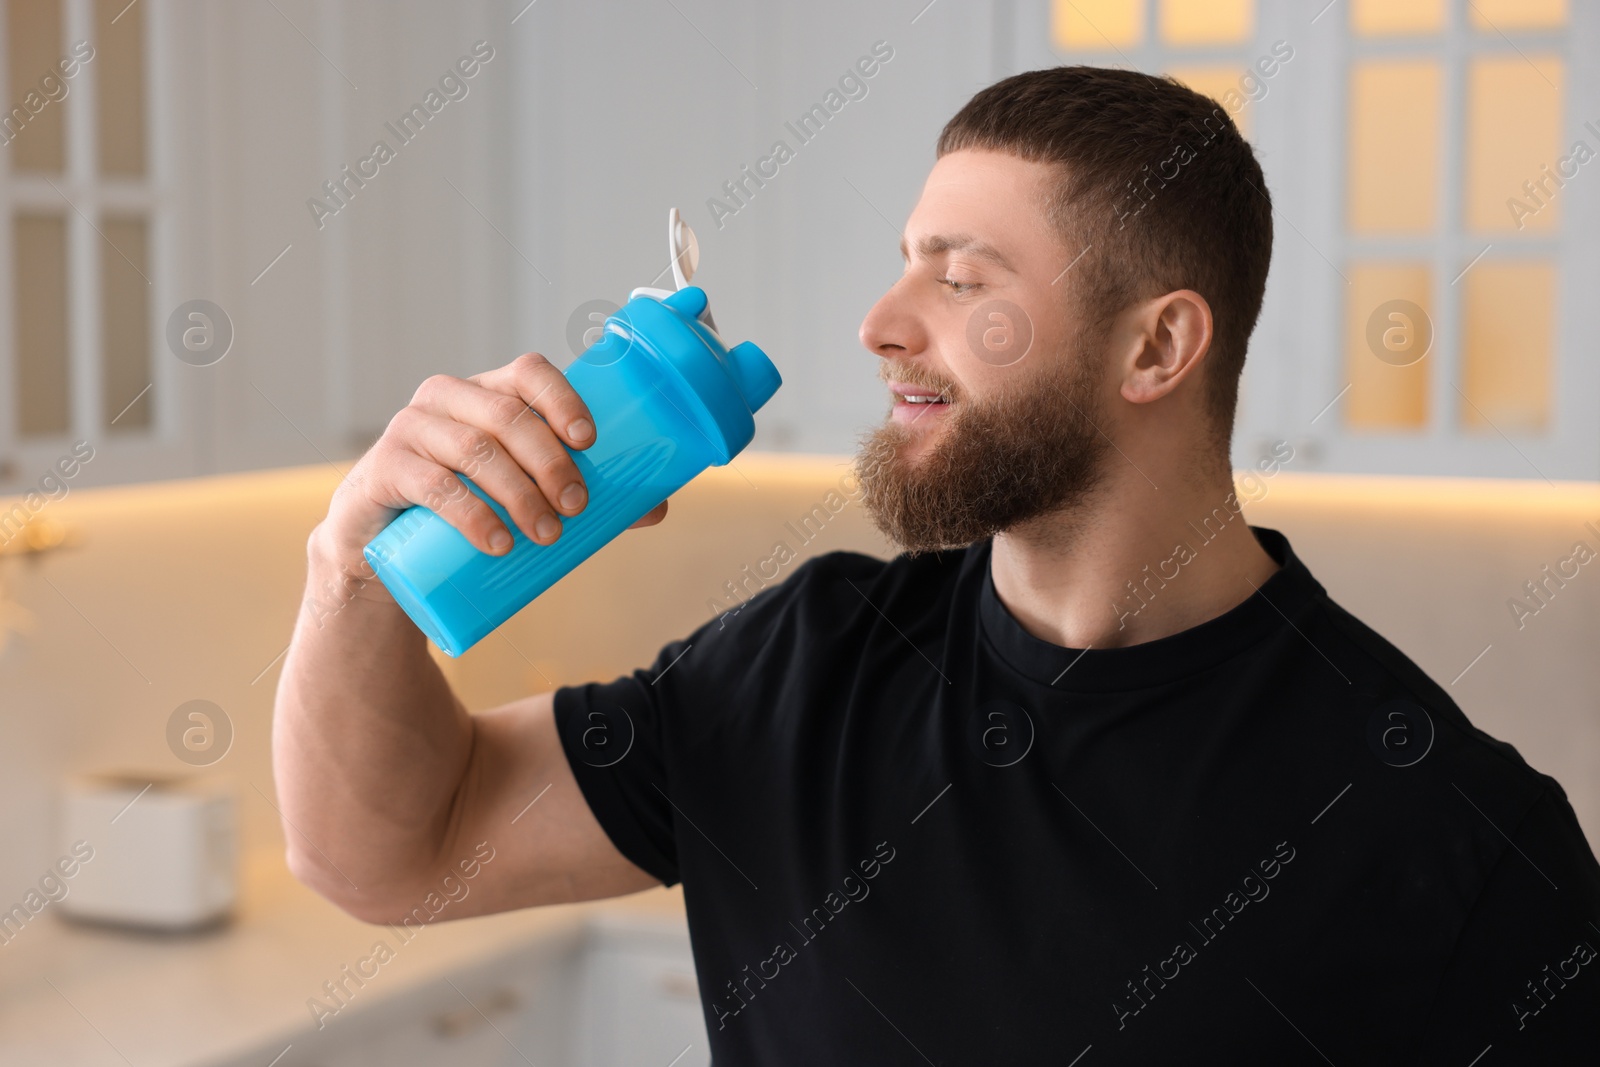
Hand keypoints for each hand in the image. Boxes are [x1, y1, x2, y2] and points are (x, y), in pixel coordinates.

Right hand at [315, 353, 667, 576]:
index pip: (529, 371)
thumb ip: (584, 496)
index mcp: (489, 393)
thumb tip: (657, 508)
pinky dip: (471, 514)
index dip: (562, 399)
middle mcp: (449, 399)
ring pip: (474, 449)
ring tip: (546, 535)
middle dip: (551, 463)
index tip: (590, 442)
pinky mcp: (383, 470)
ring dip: (518, 493)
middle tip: (576, 508)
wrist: (387, 551)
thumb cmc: (469, 508)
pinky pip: (431, 484)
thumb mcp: (522, 494)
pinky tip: (496, 540)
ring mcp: (411, 429)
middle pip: (508, 416)